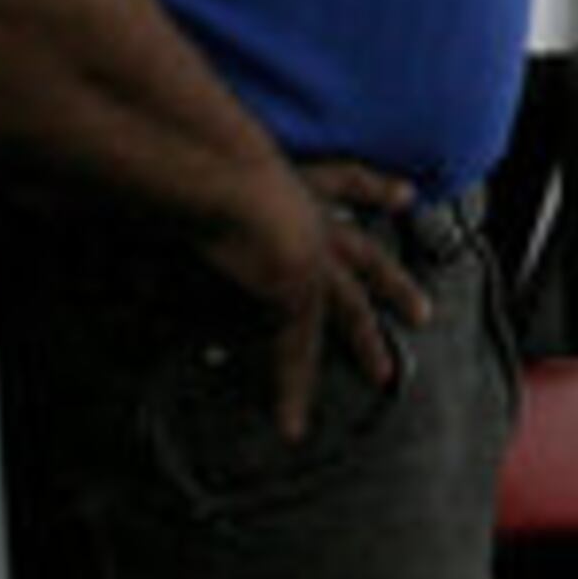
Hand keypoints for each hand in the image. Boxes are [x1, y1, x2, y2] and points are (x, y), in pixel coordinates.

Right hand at [202, 155, 433, 440]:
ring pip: (349, 307)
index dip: (374, 189)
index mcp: (291, 182)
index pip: (342, 182)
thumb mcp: (197, 167)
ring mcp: (309, 257)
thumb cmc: (192, 151)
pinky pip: (294, 354)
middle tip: (423, 311)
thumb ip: (189, 190)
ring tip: (385, 376)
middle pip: (364, 255)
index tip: (409, 196)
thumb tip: (154, 198)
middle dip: (392, 282)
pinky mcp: (294, 294)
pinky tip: (292, 427)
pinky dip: (290, 392)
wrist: (212, 165)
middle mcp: (310, 218)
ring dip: (365, 342)